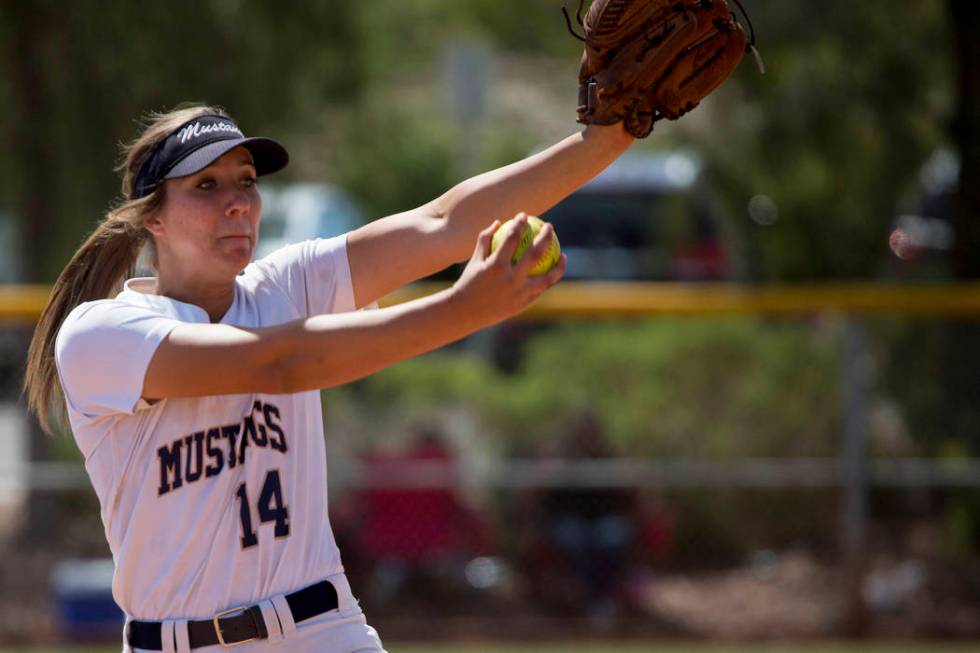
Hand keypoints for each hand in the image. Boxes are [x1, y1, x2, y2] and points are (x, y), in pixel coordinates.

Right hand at [452, 213, 566, 327]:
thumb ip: (485, 239)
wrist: (466, 312)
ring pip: (547, 278)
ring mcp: (519, 293)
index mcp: (496, 265)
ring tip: (562, 255)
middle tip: (549, 227)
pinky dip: (548, 280)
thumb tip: (499, 222)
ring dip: (558, 265)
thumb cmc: (469, 282)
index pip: (512, 238)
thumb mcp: (474, 260)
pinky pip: (540, 290)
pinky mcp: (523, 304)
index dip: (519, 223)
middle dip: (545, 236)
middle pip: (536, 253)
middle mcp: (510, 279)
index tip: (524, 215)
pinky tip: (552, 274)